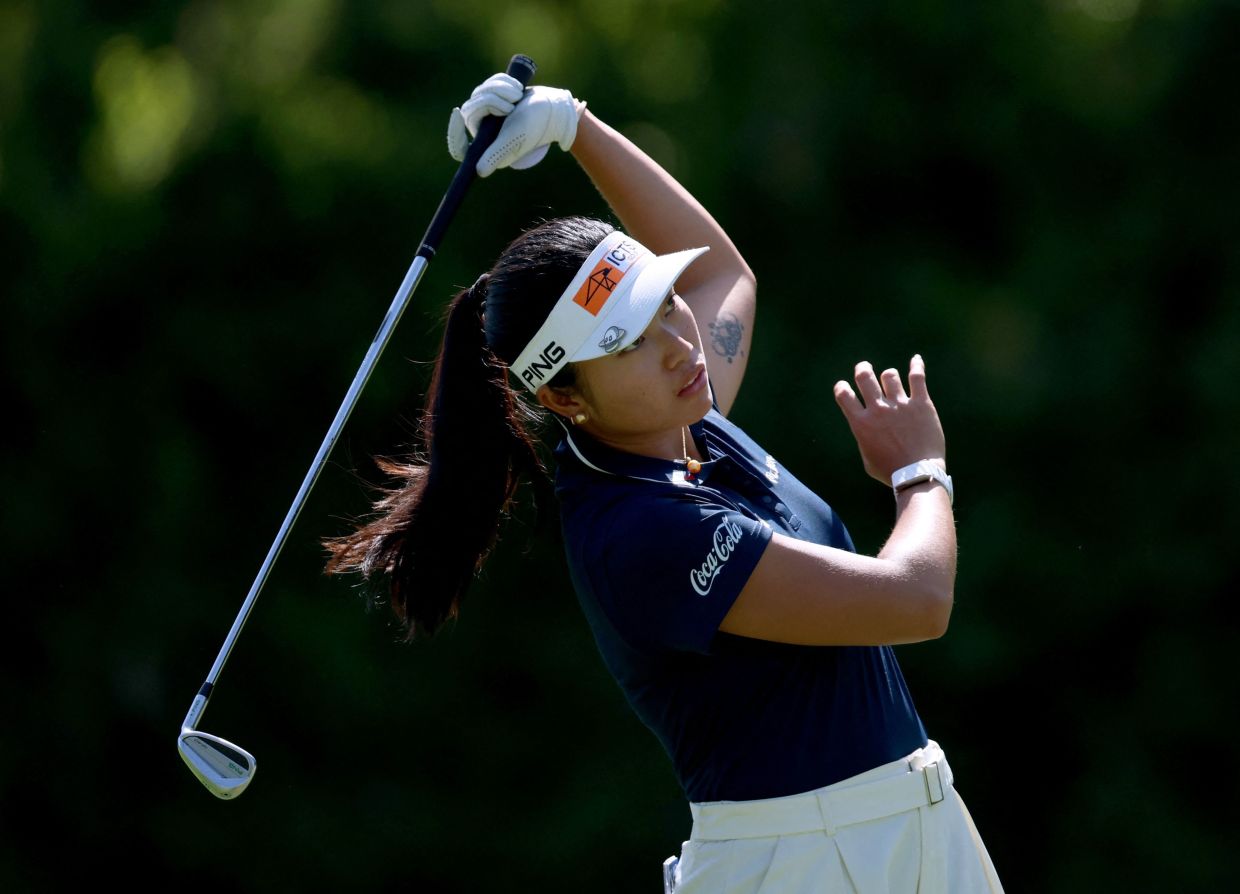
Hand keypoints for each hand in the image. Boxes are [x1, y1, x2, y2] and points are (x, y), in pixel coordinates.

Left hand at [446, 73, 582, 176]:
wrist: (553, 107)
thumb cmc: (535, 126)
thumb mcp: (514, 139)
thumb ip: (495, 153)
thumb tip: (479, 171)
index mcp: (487, 148)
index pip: (460, 148)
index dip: (454, 135)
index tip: (456, 113)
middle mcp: (485, 132)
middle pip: (469, 110)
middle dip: (490, 101)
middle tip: (510, 105)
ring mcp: (488, 114)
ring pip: (478, 94)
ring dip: (499, 89)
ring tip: (517, 96)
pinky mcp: (494, 97)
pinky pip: (488, 84)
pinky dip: (502, 82)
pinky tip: (517, 89)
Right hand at [833, 355, 946, 485]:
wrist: (918, 475)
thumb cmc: (890, 472)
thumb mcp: (867, 459)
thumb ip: (864, 439)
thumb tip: (866, 429)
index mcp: (862, 423)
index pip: (844, 395)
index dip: (841, 387)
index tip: (844, 387)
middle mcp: (879, 410)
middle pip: (864, 377)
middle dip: (862, 370)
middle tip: (863, 369)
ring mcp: (901, 405)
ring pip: (889, 375)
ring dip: (888, 376)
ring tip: (890, 379)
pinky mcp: (921, 404)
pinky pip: (917, 377)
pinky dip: (916, 366)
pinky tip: (916, 359)